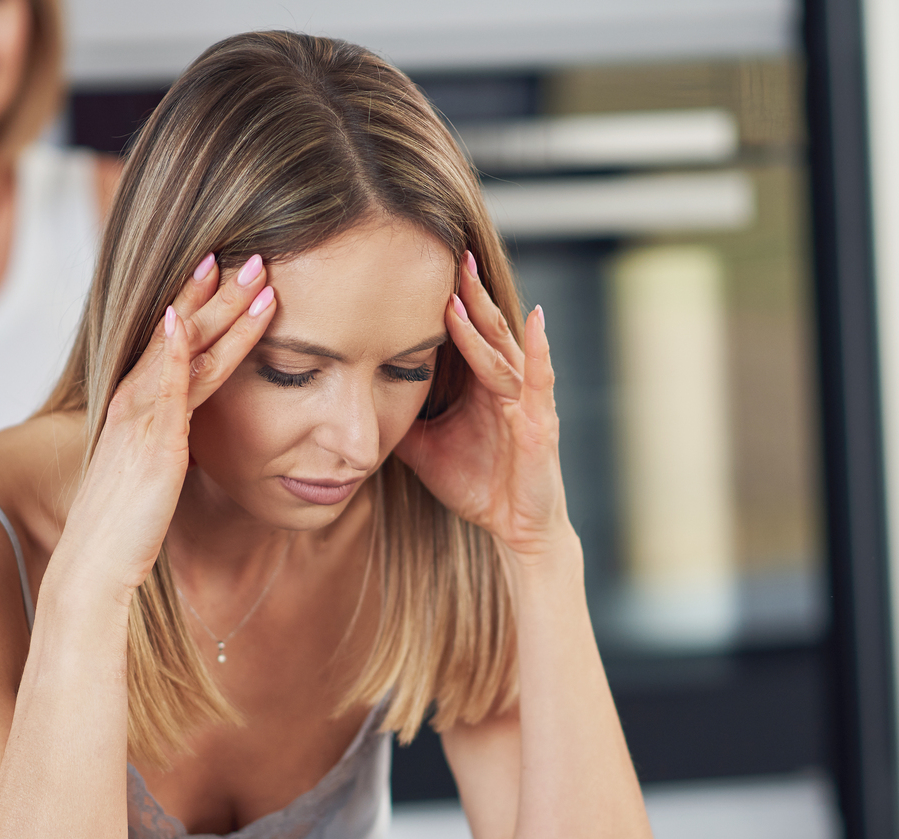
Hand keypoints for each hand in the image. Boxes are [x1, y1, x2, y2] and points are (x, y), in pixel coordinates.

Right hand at [58, 254, 276, 598]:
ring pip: (182, 350)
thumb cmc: (127, 523)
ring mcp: (141, 419)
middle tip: (251, 254)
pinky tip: (185, 322)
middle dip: (218, 292)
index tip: (230, 269)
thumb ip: (172, 436)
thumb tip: (192, 422)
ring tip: (249, 274)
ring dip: (214, 309)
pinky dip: (173, 353)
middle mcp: (136, 400)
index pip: (178, 342)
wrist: (95, 563)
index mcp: (141, 404)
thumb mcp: (157, 469)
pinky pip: (161, 389)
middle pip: (183, 333)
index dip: (204, 304)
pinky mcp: (150, 444)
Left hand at [395, 252, 566, 561]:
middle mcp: (504, 385)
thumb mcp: (425, 449)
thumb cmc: (478, 485)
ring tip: (465, 281)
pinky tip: (536, 317)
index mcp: (479, 387)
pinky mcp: (540, 422)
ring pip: (502, 348)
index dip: (445, 303)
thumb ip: (400, 421)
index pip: (461, 336)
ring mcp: (525, 400)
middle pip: (483, 329)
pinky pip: (539, 379)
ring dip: (483, 315)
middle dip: (466, 291)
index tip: (420, 266)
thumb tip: (358, 402)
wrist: (515, 529)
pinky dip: (539, 348)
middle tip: (447, 249)